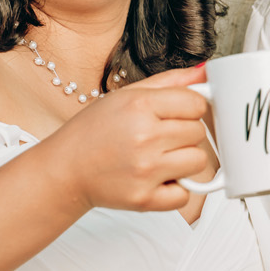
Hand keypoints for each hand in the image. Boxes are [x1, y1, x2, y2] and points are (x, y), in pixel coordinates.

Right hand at [46, 64, 211, 211]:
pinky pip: (186, 194)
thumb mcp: (126, 95)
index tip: (175, 114)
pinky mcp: (145, 199)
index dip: (189, 108)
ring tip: (159, 157)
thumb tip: (205, 71)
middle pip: (199, 132)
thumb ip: (169, 82)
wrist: (64, 170)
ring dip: (184, 160)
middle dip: (184, 134)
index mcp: (139, 105)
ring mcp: (145, 170)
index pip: (197, 103)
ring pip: (198, 161)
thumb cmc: (94, 132)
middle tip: (159, 137)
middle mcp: (144, 136)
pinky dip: (175, 189)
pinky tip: (156, 179)